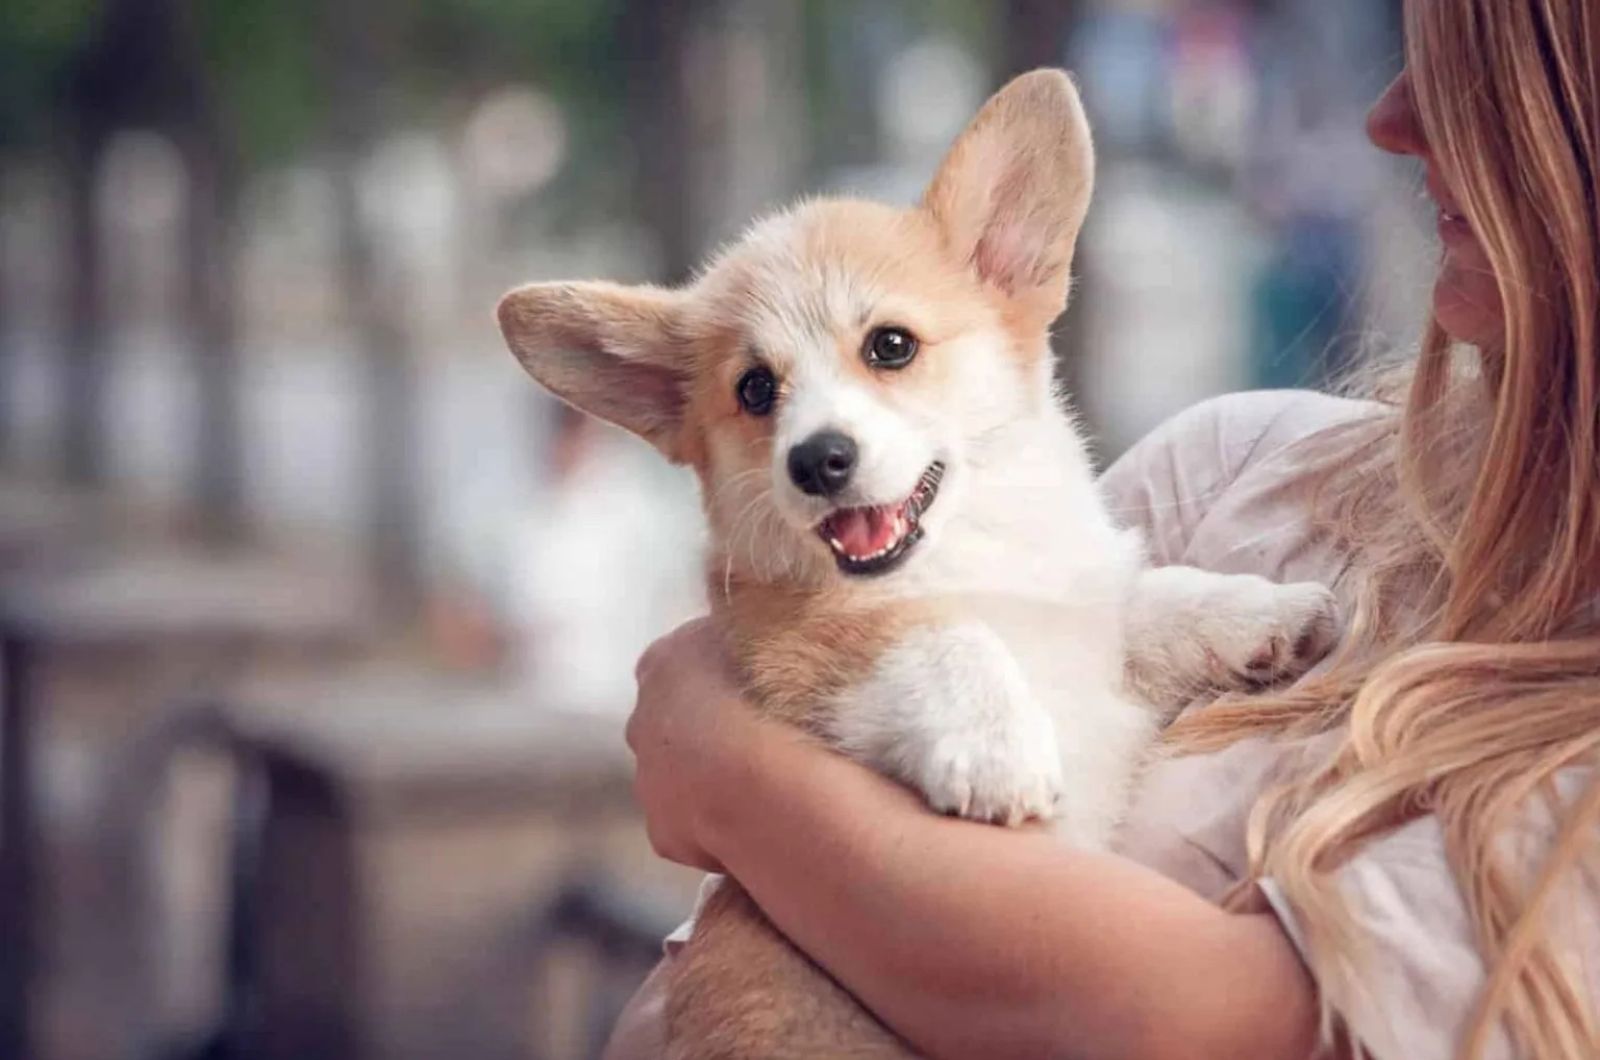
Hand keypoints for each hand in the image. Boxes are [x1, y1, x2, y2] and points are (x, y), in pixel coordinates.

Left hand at [627, 617, 770, 871]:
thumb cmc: (776, 695)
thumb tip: (765, 619)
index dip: (717, 673)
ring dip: (710, 782)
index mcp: (663, 662)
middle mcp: (641, 719)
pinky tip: (756, 823)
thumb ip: (753, 627)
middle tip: (759, 738)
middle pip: (672, 722)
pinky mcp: (663, 833)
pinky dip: (717, 828)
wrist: (764, 778)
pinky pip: (692, 828)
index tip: (751, 686)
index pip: (682, 660)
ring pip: (679, 779)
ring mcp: (648, 779)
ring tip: (763, 786)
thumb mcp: (770, 632)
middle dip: (705, 731)